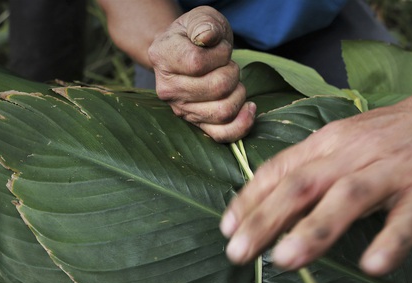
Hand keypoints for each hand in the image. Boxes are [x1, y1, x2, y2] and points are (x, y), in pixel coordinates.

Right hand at [148, 6, 255, 141]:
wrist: (187, 54)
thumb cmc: (196, 35)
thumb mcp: (200, 18)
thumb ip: (204, 23)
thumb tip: (208, 37)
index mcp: (162, 58)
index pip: (198, 63)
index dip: (219, 54)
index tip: (220, 49)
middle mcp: (168, 89)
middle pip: (217, 88)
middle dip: (233, 72)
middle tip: (228, 65)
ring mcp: (182, 110)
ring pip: (224, 111)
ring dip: (239, 93)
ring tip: (233, 81)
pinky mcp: (198, 125)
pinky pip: (222, 135)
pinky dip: (242, 124)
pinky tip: (249, 107)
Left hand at [220, 89, 411, 275]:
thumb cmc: (386, 137)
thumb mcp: (341, 143)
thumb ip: (309, 171)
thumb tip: (267, 209)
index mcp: (327, 143)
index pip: (280, 169)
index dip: (250, 198)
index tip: (226, 228)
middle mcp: (352, 153)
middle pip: (303, 184)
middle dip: (266, 219)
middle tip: (238, 253)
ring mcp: (391, 170)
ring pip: (348, 197)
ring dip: (314, 229)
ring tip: (285, 260)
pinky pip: (408, 217)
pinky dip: (390, 240)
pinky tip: (372, 265)